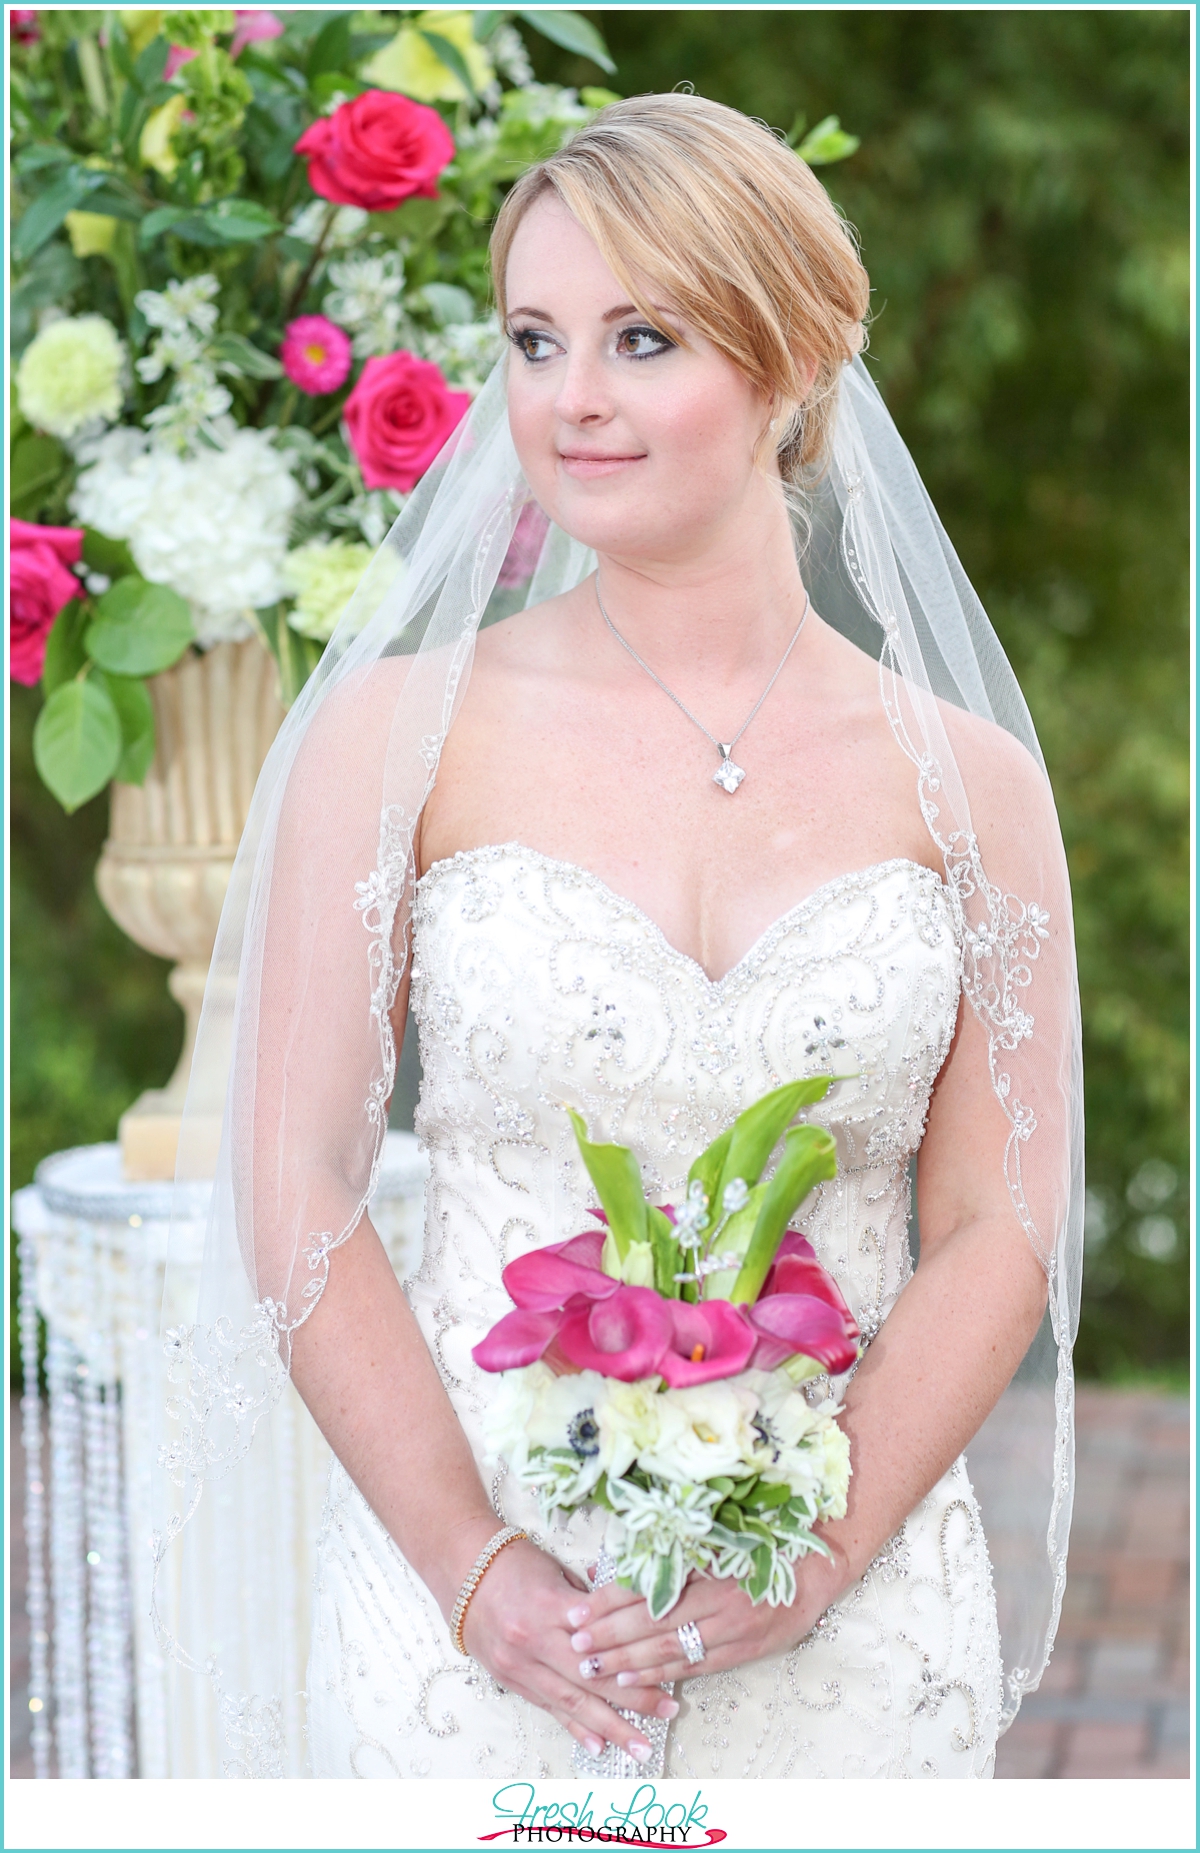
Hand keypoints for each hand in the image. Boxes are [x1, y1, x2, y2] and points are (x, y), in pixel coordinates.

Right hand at [458, 1535, 678, 1760]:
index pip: (602, 1642)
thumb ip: (590, 1605)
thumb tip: (629, 1623)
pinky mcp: (510, 1680)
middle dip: (634, 1700)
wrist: (461, 1569)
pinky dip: (574, 1728)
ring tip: (640, 1746)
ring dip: (609, 1727)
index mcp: (549, 1608)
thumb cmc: (514, 1562)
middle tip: (668, 1711)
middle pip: (591, 1679)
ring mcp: (518, 1666)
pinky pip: (548, 1708)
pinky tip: (598, 1746)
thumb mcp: (557, 1573)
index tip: (670, 1667)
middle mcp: (532, 1642)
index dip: (636, 1659)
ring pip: (571, 1703)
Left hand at [563, 1554, 843, 1688]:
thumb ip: (677, 1552)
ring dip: (626, 1660)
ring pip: (669, 1649)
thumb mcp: (721, 1540)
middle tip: (574, 1645)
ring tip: (592, 1667)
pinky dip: (660, 1674)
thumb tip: (624, 1561)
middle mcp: (717, 1601)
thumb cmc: (765, 1546)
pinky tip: (632, 1679)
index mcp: (708, 1566)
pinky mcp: (743, 1652)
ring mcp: (731, 1631)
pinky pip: (694, 1666)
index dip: (610, 1600)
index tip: (578, 1609)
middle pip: (652, 1623)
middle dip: (609, 1635)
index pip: (648, 1587)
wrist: (818, 1569)